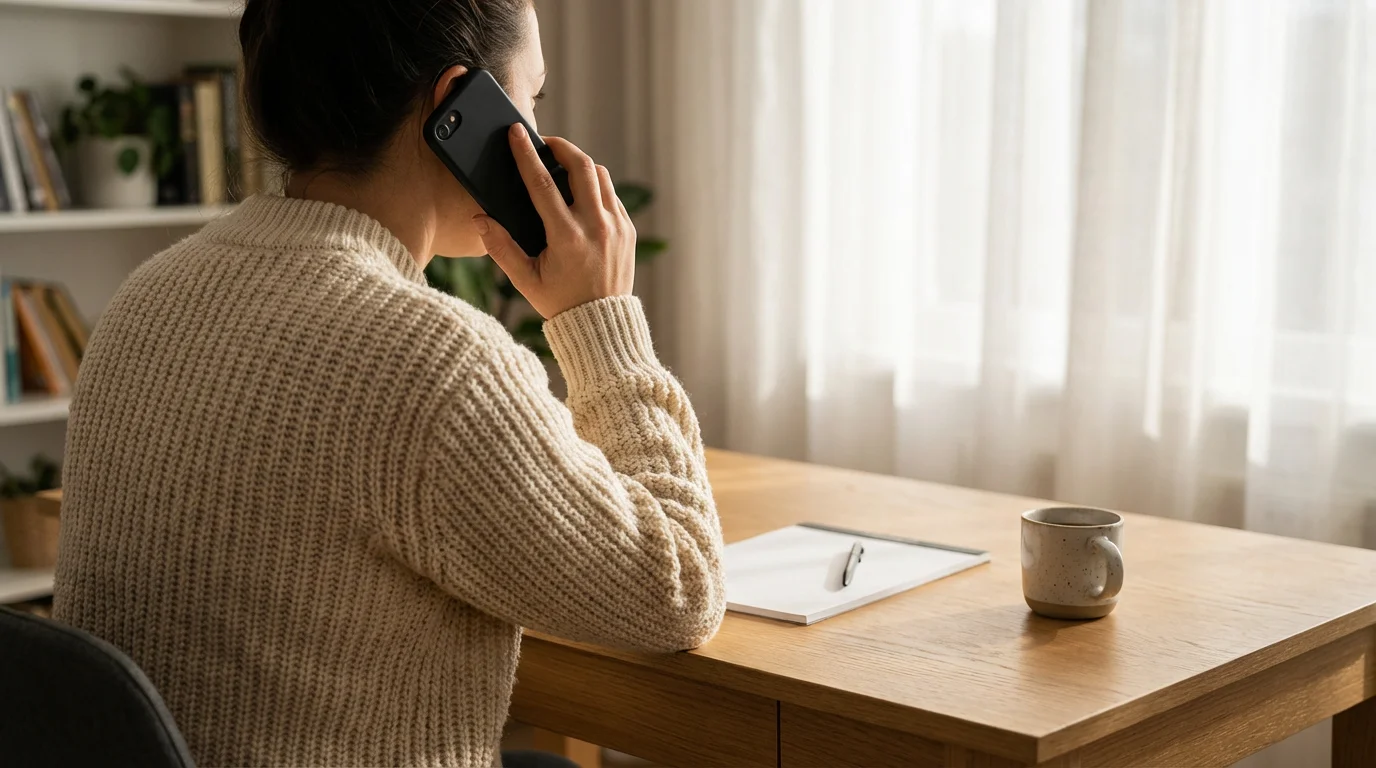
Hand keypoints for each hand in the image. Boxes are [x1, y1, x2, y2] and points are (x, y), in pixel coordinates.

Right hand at [473, 124, 635, 319]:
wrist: (601, 324)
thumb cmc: (560, 302)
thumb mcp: (525, 280)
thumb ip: (500, 248)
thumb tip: (480, 219)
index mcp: (567, 238)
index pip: (542, 184)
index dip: (526, 155)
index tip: (516, 133)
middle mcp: (596, 226)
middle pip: (581, 166)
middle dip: (561, 146)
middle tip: (544, 143)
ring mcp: (616, 226)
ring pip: (600, 175)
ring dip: (580, 164)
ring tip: (561, 165)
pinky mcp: (628, 230)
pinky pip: (612, 194)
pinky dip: (595, 185)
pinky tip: (580, 191)